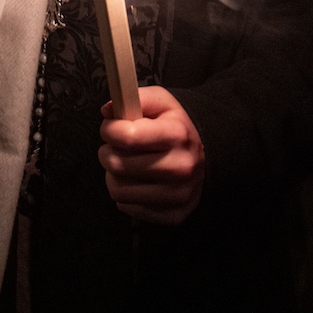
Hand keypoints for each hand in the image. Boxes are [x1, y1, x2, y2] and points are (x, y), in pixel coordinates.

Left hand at [98, 86, 204, 223]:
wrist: (204, 158)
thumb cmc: (175, 128)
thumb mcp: (161, 103)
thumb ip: (134, 97)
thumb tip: (108, 110)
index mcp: (177, 135)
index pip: (128, 136)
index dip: (109, 130)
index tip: (111, 128)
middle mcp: (181, 167)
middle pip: (117, 164)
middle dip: (108, 152)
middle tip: (118, 148)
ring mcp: (178, 194)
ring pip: (118, 189)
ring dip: (114, 176)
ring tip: (126, 166)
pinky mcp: (173, 215)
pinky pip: (127, 207)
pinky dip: (125, 195)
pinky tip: (137, 182)